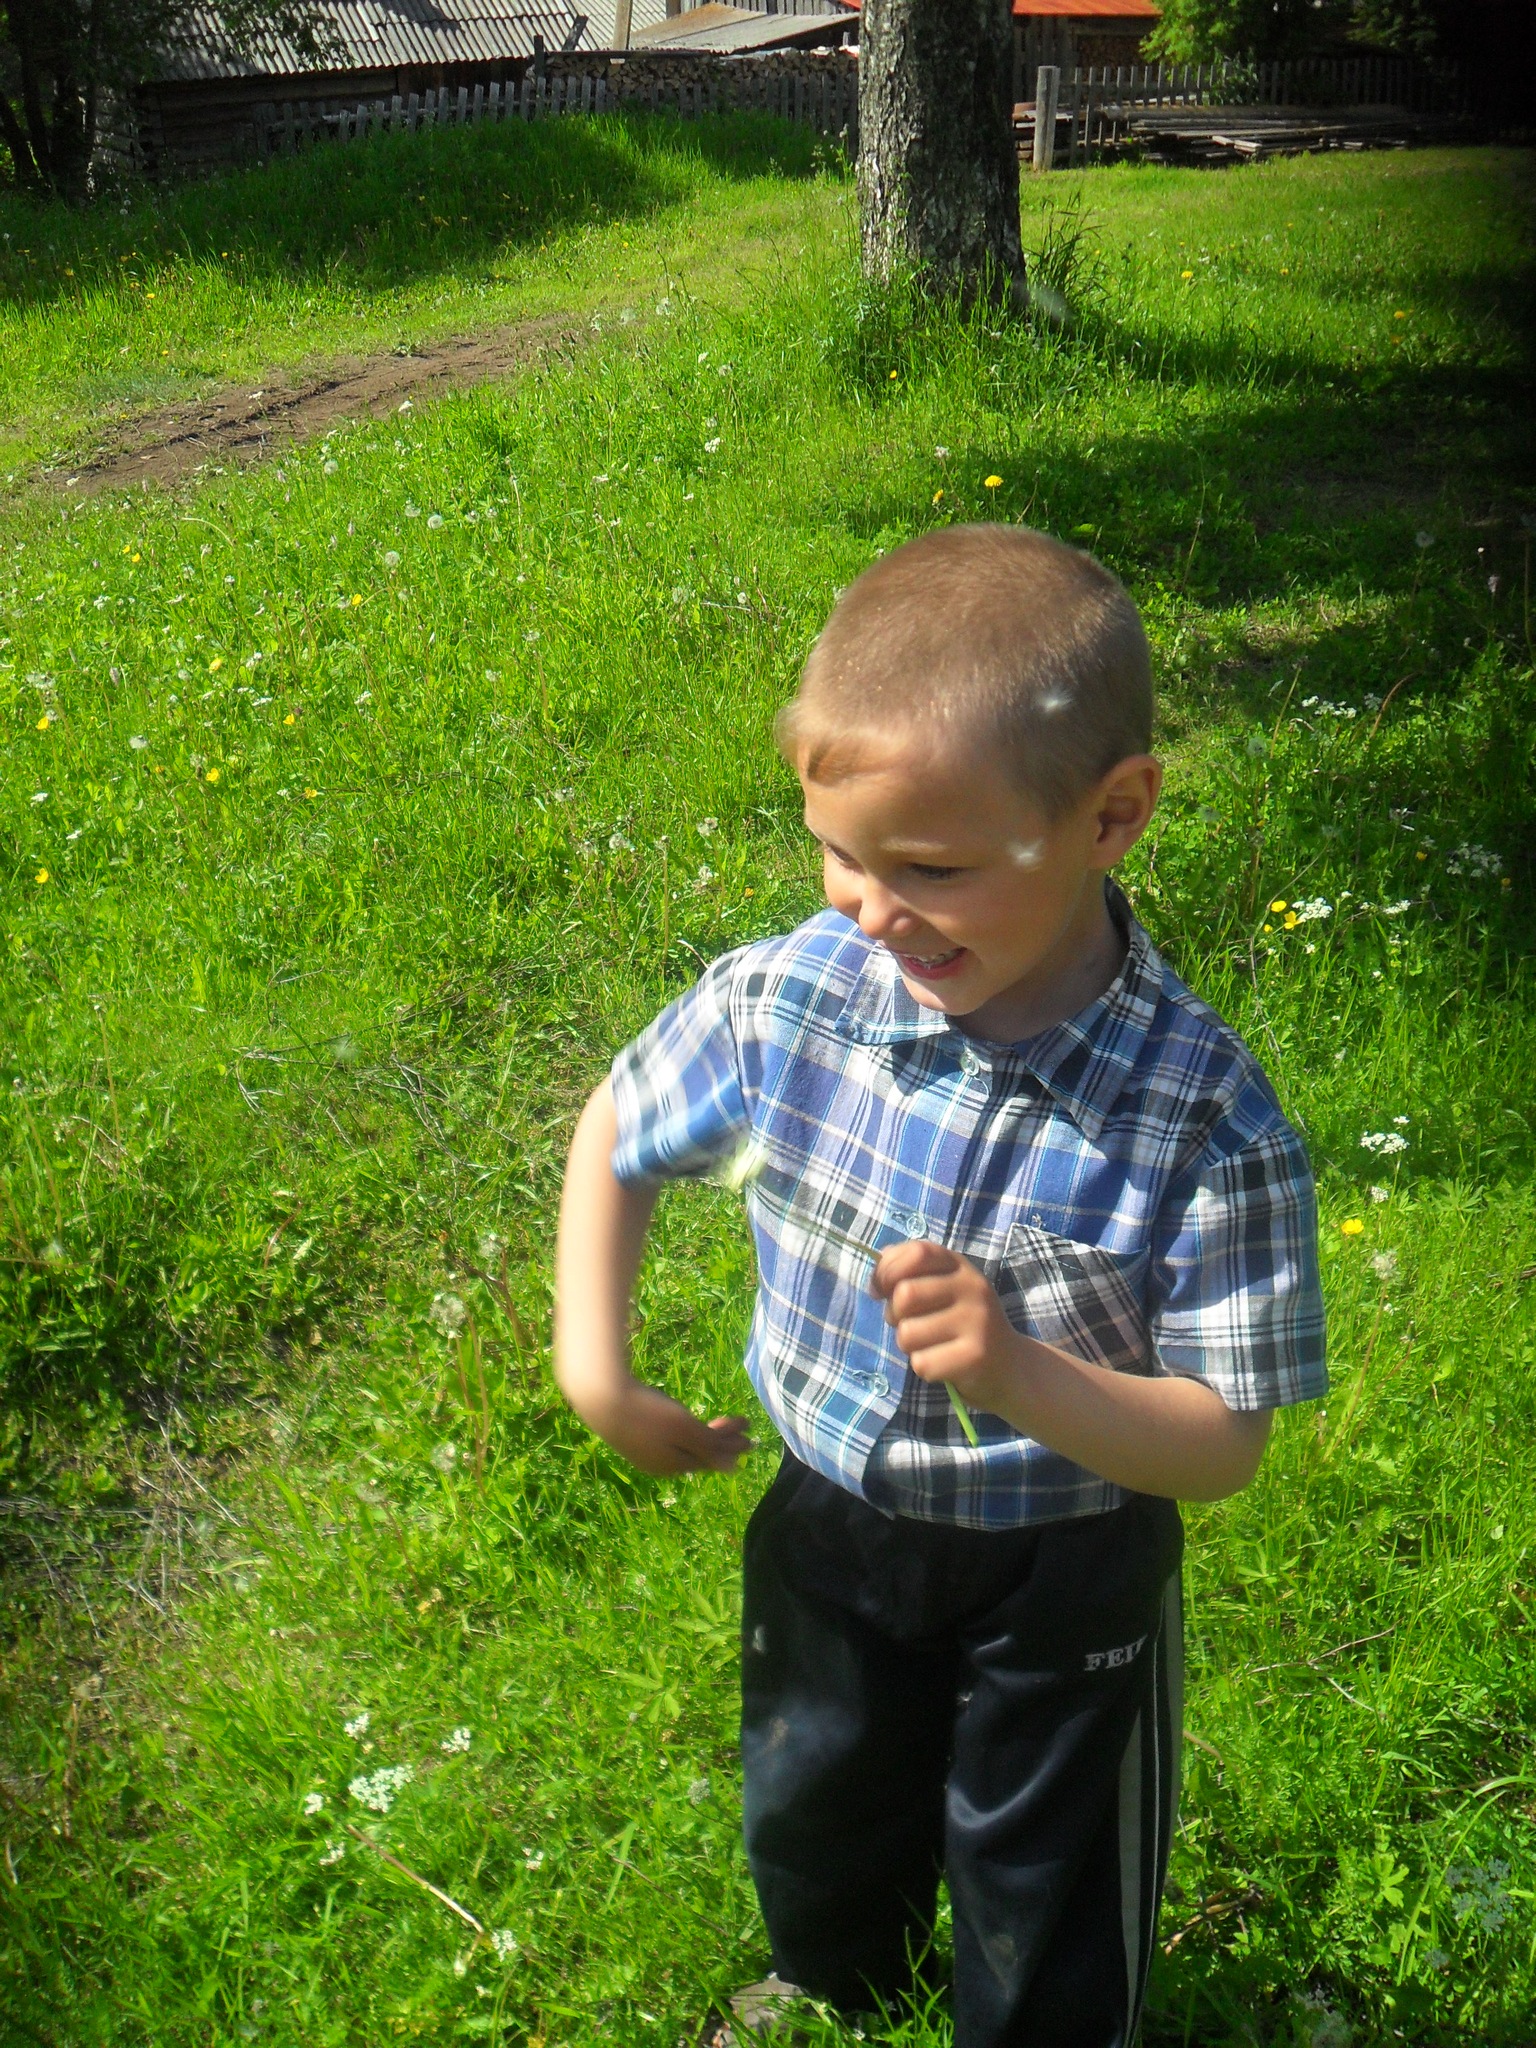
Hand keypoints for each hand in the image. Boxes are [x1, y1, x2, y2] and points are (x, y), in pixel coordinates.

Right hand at [589, 1376, 752, 1477]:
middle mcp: (658, 1463)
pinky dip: (684, 1429)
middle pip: (698, 1451)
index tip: (748, 1426)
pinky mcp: (631, 1435)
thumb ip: (710, 1448)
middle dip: (721, 1437)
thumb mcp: (684, 1430)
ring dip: (705, 1432)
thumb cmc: (647, 1412)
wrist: (599, 1395)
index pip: (711, 1457)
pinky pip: (668, 1437)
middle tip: (741, 1421)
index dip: (732, 1443)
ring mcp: (643, 1450)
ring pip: (683, 1443)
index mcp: (674, 1465)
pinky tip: (682, 1421)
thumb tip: (734, 1468)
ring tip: (720, 1421)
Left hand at [872, 1240, 1023, 1416]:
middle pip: (905, 1295)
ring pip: (908, 1334)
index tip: (879, 1290)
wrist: (1009, 1365)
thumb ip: (910, 1274)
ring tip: (930, 1344)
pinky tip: (944, 1363)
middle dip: (894, 1315)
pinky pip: (922, 1363)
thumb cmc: (961, 1323)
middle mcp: (973, 1287)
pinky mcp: (975, 1356)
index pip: (916, 1253)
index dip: (886, 1270)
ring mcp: (977, 1321)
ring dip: (909, 1346)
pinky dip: (925, 1367)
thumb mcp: (942, 1288)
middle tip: (907, 1324)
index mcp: (960, 1266)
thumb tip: (877, 1280)